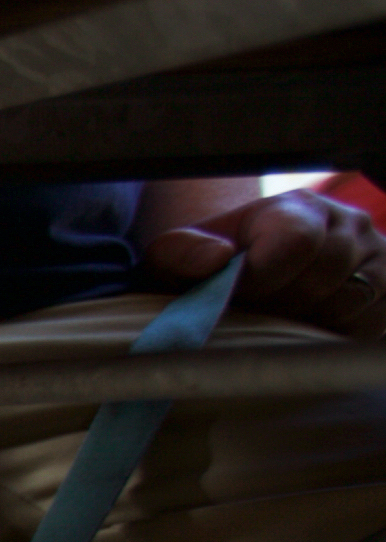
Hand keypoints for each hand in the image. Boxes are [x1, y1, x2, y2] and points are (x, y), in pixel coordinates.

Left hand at [146, 187, 385, 338]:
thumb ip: (180, 253)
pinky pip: (364, 325)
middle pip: (320, 280)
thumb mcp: (175, 257)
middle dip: (278, 307)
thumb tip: (216, 258)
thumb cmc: (208, 267)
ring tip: (276, 316)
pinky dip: (331, 334)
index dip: (261, 279)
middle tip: (253, 310)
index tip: (235, 294)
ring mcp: (374, 256)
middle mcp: (346, 223)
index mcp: (296, 207)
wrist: (246, 270)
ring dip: (304, 323)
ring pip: (345, 305)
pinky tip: (303, 325)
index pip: (296, 242)